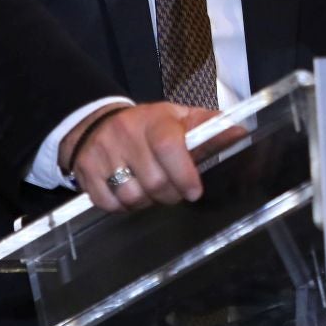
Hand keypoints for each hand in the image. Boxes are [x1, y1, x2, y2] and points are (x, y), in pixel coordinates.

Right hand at [60, 101, 222, 211]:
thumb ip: (209, 127)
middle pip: (154, 181)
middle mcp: (126, 134)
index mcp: (153, 120)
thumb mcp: (179, 119)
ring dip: (146, 202)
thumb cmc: (147, 125)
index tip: (194, 191)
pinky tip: (129, 192)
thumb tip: (240, 132)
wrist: (97, 122)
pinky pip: (108, 204)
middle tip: (174, 191)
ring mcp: (102, 153)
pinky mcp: (85, 172)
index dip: (184, 174)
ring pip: (132, 196)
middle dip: (170, 194)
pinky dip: (122, 206)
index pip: (169, 147)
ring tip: (150, 190)